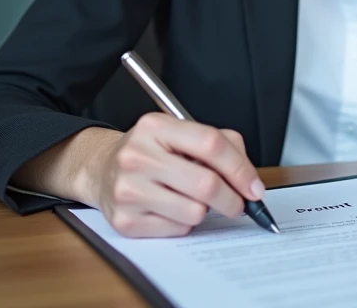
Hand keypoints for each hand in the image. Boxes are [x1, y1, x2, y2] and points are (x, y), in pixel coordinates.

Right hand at [88, 113, 264, 237]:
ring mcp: (128, 190)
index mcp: (155, 127)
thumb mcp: (181, 133)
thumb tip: (250, 181)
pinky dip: (184, 222)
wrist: (102, 170)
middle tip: (239, 203)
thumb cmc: (152, 151)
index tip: (254, 188)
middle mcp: (137, 156)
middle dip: (232, 199)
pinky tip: (172, 208)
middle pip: (206, 184)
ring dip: (204, 210)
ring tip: (191, 198)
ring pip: (194, 211)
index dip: (240, 168)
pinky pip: (176, 229)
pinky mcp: (125, 221)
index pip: (211, 144)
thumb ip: (222, 145)